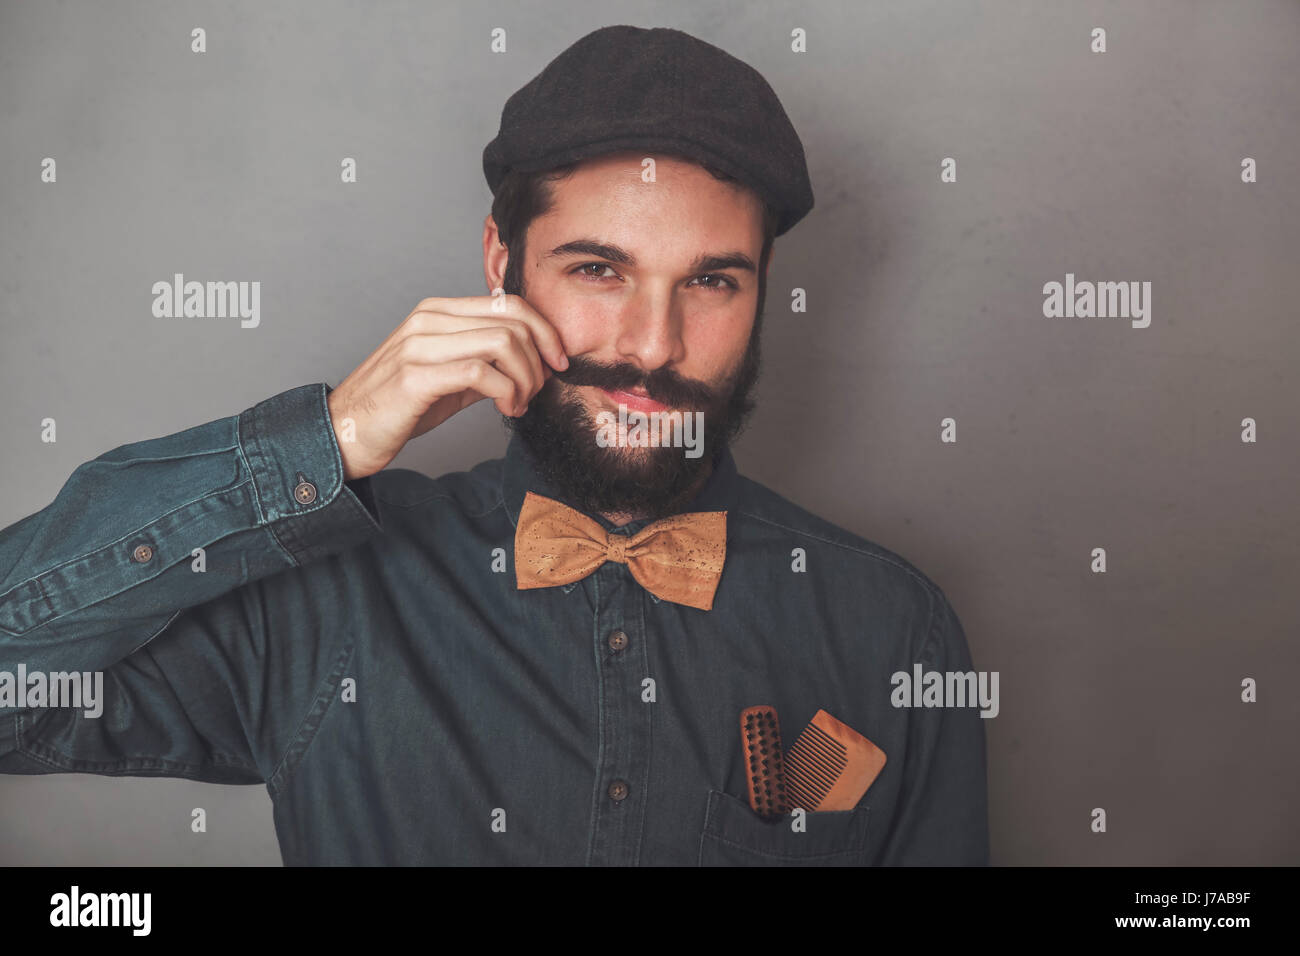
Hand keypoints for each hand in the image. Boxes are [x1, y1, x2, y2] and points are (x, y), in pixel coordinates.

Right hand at [326, 294, 567, 480]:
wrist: (343, 434)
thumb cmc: (396, 408)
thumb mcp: (448, 378)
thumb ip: (484, 363)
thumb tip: (530, 364)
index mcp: (437, 312)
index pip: (507, 303)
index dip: (544, 331)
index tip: (557, 362)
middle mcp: (428, 320)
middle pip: (511, 320)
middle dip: (539, 358)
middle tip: (538, 390)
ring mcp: (419, 345)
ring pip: (501, 342)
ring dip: (525, 378)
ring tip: (519, 403)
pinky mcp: (415, 376)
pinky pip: (480, 372)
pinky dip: (506, 392)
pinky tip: (505, 409)